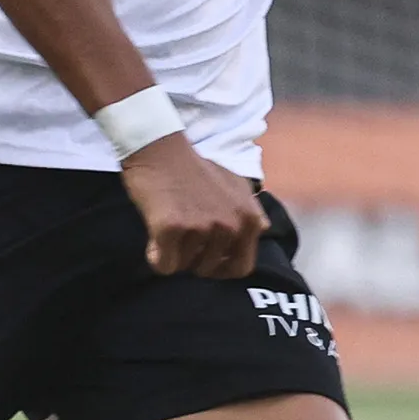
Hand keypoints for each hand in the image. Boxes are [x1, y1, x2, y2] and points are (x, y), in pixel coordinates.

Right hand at [124, 135, 264, 278]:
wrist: (160, 150)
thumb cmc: (195, 169)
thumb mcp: (235, 185)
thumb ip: (251, 210)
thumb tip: (263, 228)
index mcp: (249, 219)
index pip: (241, 267)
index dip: (221, 269)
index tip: (205, 259)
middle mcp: (230, 225)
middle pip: (208, 269)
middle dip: (192, 259)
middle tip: (182, 236)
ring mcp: (202, 226)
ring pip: (184, 267)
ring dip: (173, 254)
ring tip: (170, 227)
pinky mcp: (172, 227)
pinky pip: (164, 265)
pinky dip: (156, 256)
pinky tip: (154, 237)